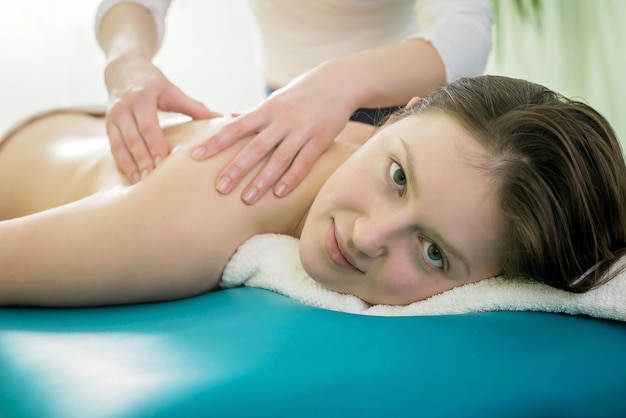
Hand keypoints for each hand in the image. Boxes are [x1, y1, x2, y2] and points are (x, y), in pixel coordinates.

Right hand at [105, 55, 220, 181]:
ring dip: (130, 165)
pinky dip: (123, 163)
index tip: (164, 163)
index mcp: (142, 98)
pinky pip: (114, 147)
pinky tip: (133, 177)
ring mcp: (112, 118)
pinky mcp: (108, 126)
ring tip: (141, 183)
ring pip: (119, 145)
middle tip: (152, 180)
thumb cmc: (153, 83)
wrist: (123, 69)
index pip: (148, 126)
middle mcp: (123, 108)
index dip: (155, 145)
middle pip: (133, 138)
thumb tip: (219, 118)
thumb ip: (194, 106)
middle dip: (142, 160)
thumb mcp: (172, 91)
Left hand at [191, 74, 354, 203]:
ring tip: (247, 199)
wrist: (338, 83)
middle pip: (255, 147)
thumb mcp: (276, 100)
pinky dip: (291, 179)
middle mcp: (282, 121)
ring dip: (262, 180)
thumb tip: (230, 117)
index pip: (236, 128)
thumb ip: (254, 113)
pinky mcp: (320, 140)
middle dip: (237, 168)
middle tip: (220, 188)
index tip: (197, 155)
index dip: (216, 142)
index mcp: (266, 110)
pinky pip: (304, 163)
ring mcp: (301, 131)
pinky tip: (279, 194)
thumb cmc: (301, 93)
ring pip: (279, 159)